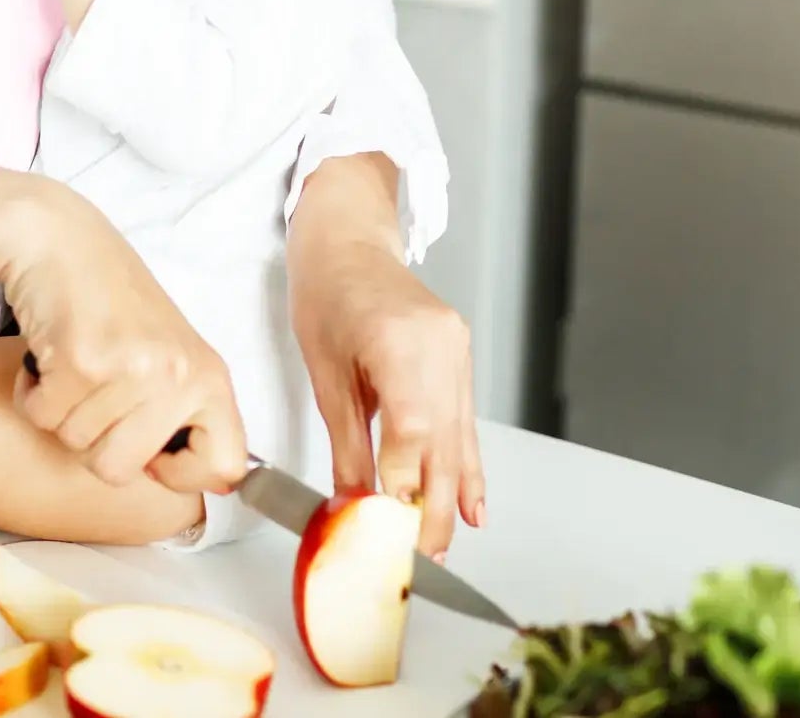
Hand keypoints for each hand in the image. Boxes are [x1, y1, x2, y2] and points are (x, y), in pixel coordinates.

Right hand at [0, 170, 247, 494]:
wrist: (61, 240)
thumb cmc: (111, 300)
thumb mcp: (170, 356)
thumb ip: (184, 414)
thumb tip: (214, 483)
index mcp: (210, 377)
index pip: (223, 468)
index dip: (179, 474)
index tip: (151, 450)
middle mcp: (178, 374)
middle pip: (119, 470)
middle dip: (90, 441)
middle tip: (93, 391)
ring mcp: (130, 368)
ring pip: (76, 445)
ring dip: (59, 411)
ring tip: (72, 363)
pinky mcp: (81, 359)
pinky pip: (42, 417)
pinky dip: (32, 395)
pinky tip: (48, 357)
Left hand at [286, 157, 485, 561]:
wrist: (349, 245)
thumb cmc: (325, 295)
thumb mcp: (324, 372)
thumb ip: (347, 440)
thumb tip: (355, 501)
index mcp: (399, 341)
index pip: (411, 428)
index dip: (403, 480)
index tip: (390, 523)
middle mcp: (439, 346)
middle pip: (444, 441)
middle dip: (435, 505)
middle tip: (423, 554)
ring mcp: (457, 351)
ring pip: (460, 437)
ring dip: (454, 495)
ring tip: (444, 544)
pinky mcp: (461, 357)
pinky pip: (466, 421)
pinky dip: (468, 465)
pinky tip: (475, 506)